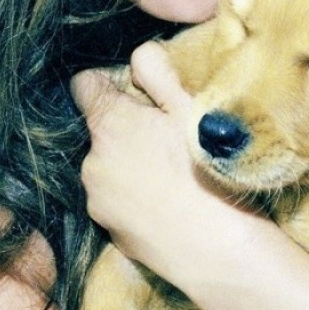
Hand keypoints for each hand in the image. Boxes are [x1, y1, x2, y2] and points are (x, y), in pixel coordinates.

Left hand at [71, 42, 277, 283]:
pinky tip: (170, 206)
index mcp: (107, 126)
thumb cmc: (211, 172)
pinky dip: (136, 199)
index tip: (142, 96)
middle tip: (169, 139)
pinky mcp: (110, 234)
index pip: (85, 85)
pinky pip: (117, 202)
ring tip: (174, 177)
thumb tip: (138, 56)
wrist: (223, 254)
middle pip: (100, 131)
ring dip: (130, 165)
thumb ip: (157, 72)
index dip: (112, 84)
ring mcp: (97, 202)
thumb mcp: (191, 107)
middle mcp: (90, 163)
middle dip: (127, 129)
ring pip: (108, 168)